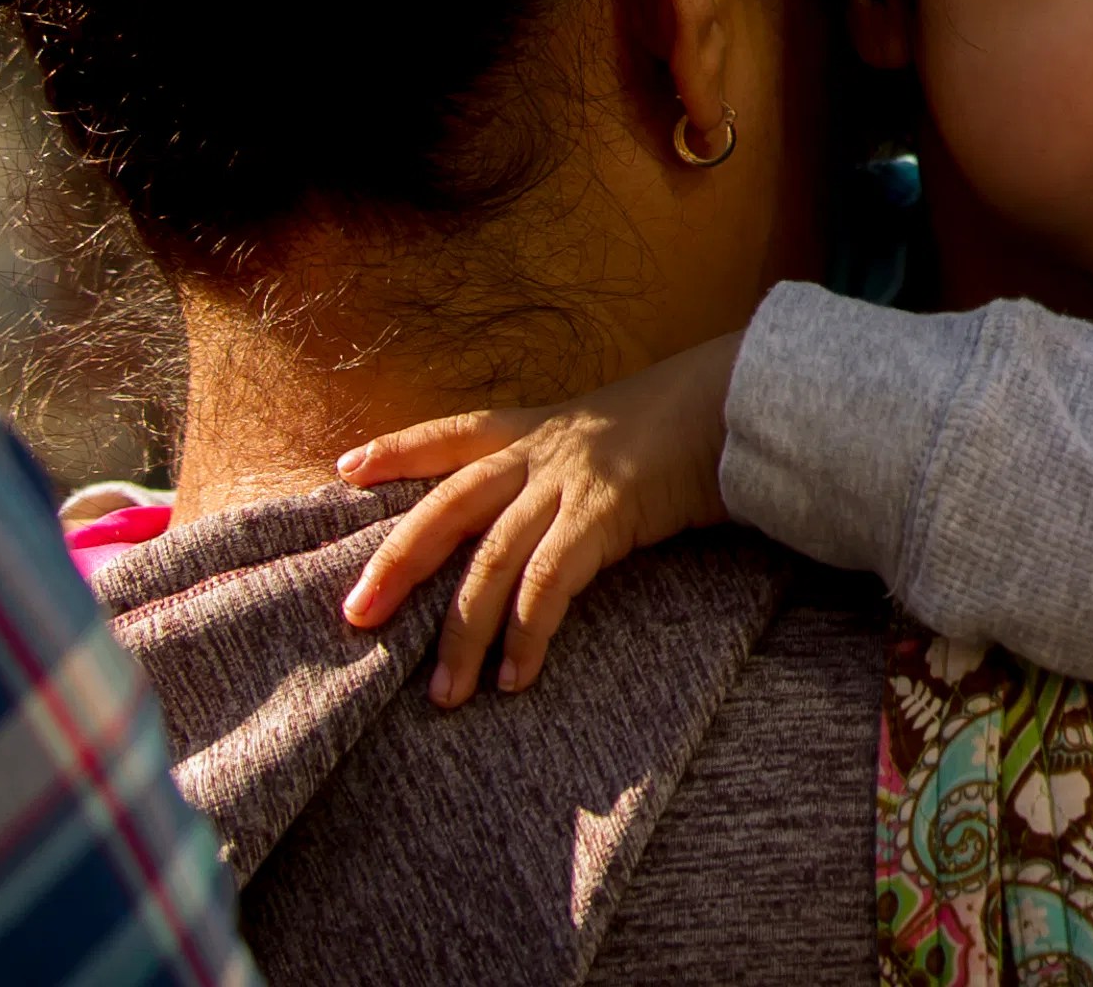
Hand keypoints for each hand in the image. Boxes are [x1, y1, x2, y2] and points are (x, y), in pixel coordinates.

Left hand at [334, 332, 742, 705]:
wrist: (747, 397)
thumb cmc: (692, 424)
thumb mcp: (617, 435)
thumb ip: (577, 470)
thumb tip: (549, 516)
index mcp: (540, 427)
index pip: (452, 433)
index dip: (398, 450)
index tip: (345, 471)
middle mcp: (544, 451)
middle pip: (448, 506)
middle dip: (397, 562)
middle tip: (354, 616)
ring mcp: (572, 482)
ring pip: (492, 560)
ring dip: (462, 632)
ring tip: (443, 694)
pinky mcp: (605, 515)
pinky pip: (550, 584)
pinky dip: (528, 635)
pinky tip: (515, 677)